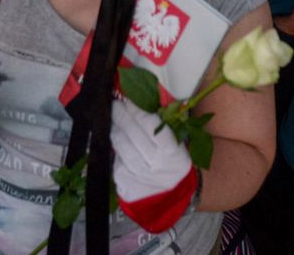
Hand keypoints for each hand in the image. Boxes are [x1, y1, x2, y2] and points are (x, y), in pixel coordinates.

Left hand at [111, 96, 196, 231]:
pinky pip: (115, 158)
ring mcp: (139, 176)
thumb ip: (166, 122)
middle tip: (115, 104)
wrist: (170, 196)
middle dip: (121, 115)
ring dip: (115, 129)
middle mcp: (156, 166)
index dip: (138, 111)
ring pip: (120, 145)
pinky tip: (117, 140)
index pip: (152, 127)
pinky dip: (115, 147)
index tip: (129, 99)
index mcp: (174, 153)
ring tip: (114, 119)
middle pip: (132, 134)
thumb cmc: (172, 162)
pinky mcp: (124, 183)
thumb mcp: (178, 143)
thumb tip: (146, 97)